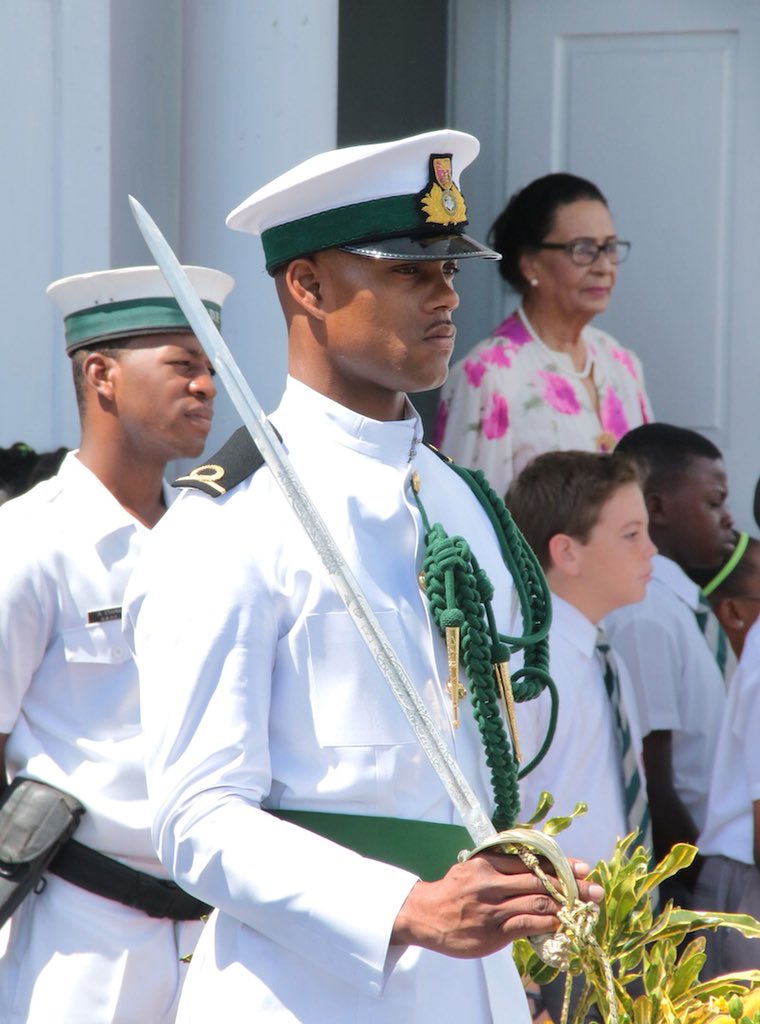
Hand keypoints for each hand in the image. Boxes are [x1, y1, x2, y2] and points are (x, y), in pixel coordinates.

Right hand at [391, 851, 603, 958]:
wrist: (426, 915)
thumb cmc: (453, 890)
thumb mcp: (473, 866)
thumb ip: (500, 863)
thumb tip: (535, 862)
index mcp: (489, 861)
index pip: (532, 859)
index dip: (561, 864)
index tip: (582, 867)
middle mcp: (492, 880)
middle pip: (540, 880)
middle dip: (571, 884)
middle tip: (594, 888)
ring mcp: (493, 907)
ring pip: (538, 901)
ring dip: (565, 905)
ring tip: (584, 907)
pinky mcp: (494, 931)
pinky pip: (528, 924)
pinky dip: (548, 922)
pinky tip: (561, 923)